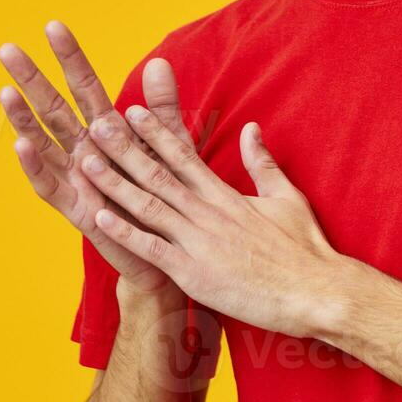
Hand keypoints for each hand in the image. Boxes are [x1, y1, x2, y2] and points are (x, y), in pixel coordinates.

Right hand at [0, 20, 195, 298]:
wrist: (166, 250)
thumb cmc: (164, 195)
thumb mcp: (170, 146)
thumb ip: (162, 108)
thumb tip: (160, 61)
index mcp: (109, 132)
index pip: (86, 87)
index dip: (71, 59)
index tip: (54, 26)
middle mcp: (85, 151)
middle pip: (55, 108)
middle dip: (34, 79)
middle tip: (7, 49)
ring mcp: (77, 179)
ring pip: (44, 143)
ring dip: (24, 119)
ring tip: (6, 92)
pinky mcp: (77, 209)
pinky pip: (50, 185)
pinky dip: (35, 165)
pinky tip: (21, 144)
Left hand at [77, 59, 349, 340]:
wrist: (314, 290)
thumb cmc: (304, 247)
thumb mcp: (286, 196)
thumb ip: (262, 162)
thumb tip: (251, 127)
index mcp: (225, 195)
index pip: (183, 156)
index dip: (155, 133)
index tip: (131, 112)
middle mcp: (207, 212)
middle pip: (157, 174)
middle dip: (124, 149)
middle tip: (96, 124)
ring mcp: (198, 242)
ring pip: (148, 206)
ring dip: (114, 183)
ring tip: (87, 161)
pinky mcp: (194, 273)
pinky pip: (152, 248)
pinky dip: (125, 232)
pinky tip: (99, 217)